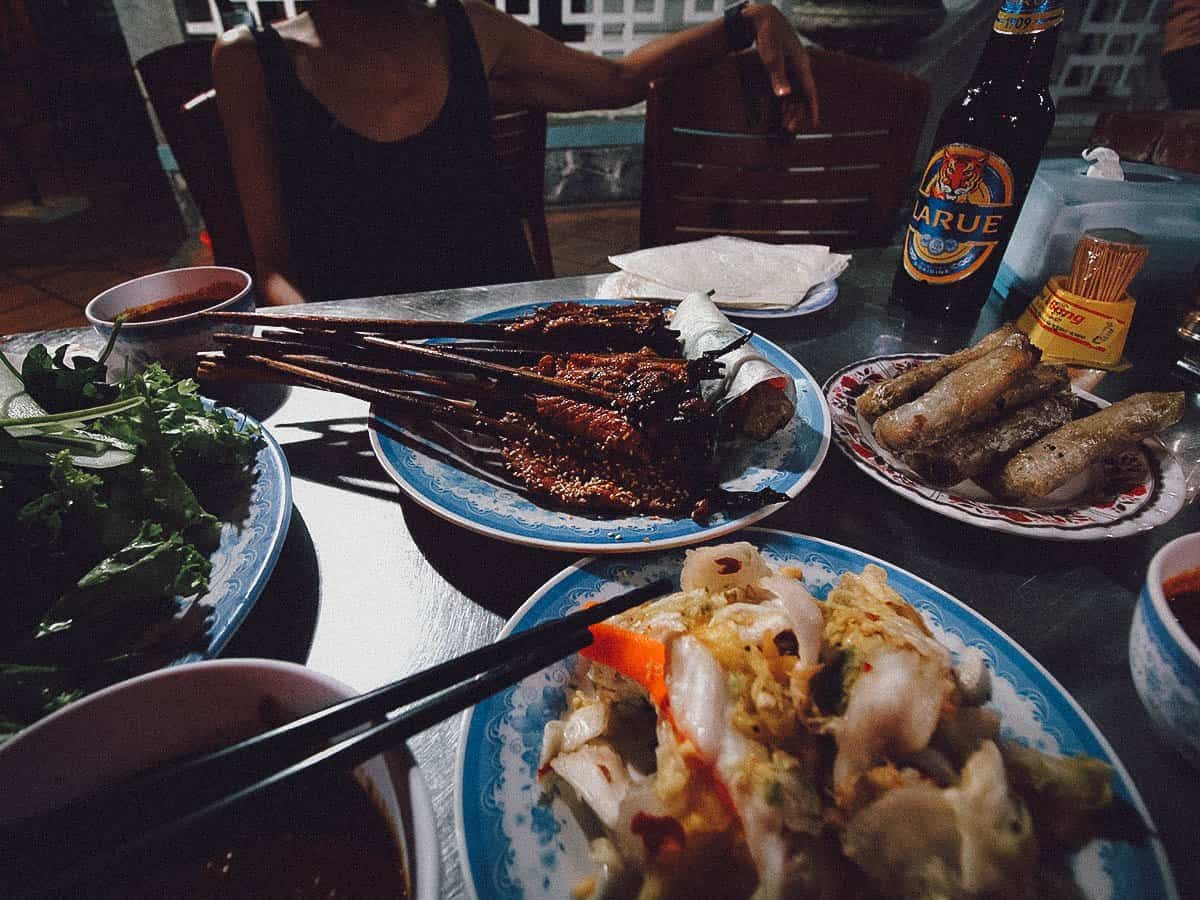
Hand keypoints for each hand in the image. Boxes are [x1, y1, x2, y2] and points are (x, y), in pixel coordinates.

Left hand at [745, 4, 817, 129]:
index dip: (812, 108)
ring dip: (791, 109)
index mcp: (801, 65)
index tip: (814, 123)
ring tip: (786, 125)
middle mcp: (800, 67)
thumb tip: (784, 95)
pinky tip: (782, 112)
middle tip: (790, 129)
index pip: (810, 91)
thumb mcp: (772, 58)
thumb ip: (778, 77)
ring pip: (796, 93)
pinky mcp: (786, 67)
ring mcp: (794, 68)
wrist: (763, 19)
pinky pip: (789, 88)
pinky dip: (786, 100)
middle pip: (802, 95)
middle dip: (798, 113)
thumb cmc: (769, 37)